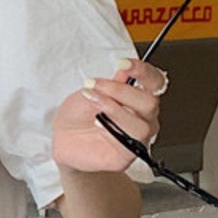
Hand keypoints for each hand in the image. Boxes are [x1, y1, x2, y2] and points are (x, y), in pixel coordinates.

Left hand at [51, 56, 165, 173]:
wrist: (63, 141)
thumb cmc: (77, 116)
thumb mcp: (87, 92)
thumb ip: (108, 84)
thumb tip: (123, 71)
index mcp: (136, 97)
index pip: (154, 82)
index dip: (143, 71)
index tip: (124, 63)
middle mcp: (142, 117)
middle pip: (150, 102)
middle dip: (121, 91)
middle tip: (95, 85)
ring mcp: (138, 136)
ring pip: (142, 124)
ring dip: (114, 109)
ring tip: (93, 102)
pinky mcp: (129, 154)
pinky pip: (130, 142)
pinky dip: (112, 128)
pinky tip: (97, 122)